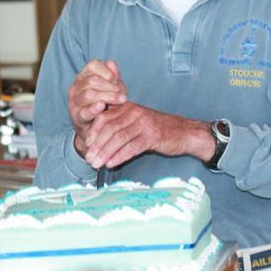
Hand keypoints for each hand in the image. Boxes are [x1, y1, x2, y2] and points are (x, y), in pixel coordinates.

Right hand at [68, 60, 126, 156]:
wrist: (95, 130)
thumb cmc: (105, 105)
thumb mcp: (111, 89)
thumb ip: (113, 76)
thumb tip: (112, 65)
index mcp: (83, 77)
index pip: (93, 65)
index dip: (107, 71)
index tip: (117, 81)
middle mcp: (76, 87)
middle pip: (93, 80)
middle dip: (111, 86)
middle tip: (123, 95)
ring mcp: (74, 102)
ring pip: (89, 94)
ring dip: (108, 97)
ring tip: (121, 101)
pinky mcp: (76, 117)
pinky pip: (84, 111)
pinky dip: (93, 109)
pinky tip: (102, 107)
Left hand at [82, 102, 214, 168]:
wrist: (183, 132)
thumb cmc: (156, 129)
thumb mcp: (135, 122)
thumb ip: (118, 125)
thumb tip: (96, 140)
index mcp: (127, 107)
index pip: (104, 117)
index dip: (93, 131)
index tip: (86, 144)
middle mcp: (134, 113)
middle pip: (109, 128)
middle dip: (97, 145)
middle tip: (88, 158)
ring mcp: (143, 123)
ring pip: (118, 138)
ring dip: (105, 153)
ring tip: (96, 163)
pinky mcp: (152, 136)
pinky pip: (132, 147)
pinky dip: (119, 156)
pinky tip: (111, 163)